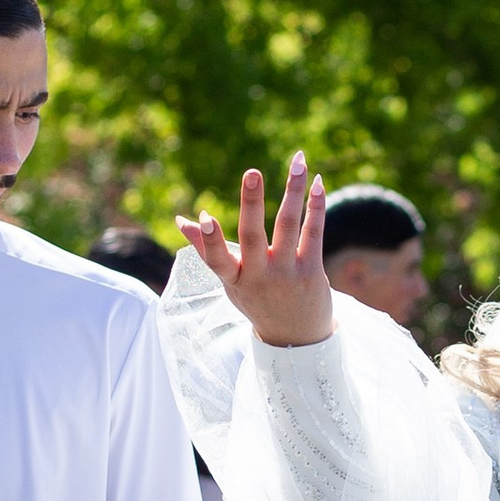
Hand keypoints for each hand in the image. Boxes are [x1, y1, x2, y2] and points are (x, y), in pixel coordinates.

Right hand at [179, 156, 332, 347]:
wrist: (296, 340)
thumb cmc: (257, 302)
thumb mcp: (230, 282)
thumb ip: (208, 251)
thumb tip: (182, 221)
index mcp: (235, 280)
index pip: (217, 260)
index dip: (210, 239)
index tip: (204, 216)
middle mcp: (260, 277)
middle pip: (254, 237)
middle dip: (252, 203)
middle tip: (252, 172)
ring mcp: (287, 275)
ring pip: (289, 226)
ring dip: (293, 190)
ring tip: (298, 160)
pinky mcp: (312, 272)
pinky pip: (314, 233)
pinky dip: (315, 207)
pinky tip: (317, 183)